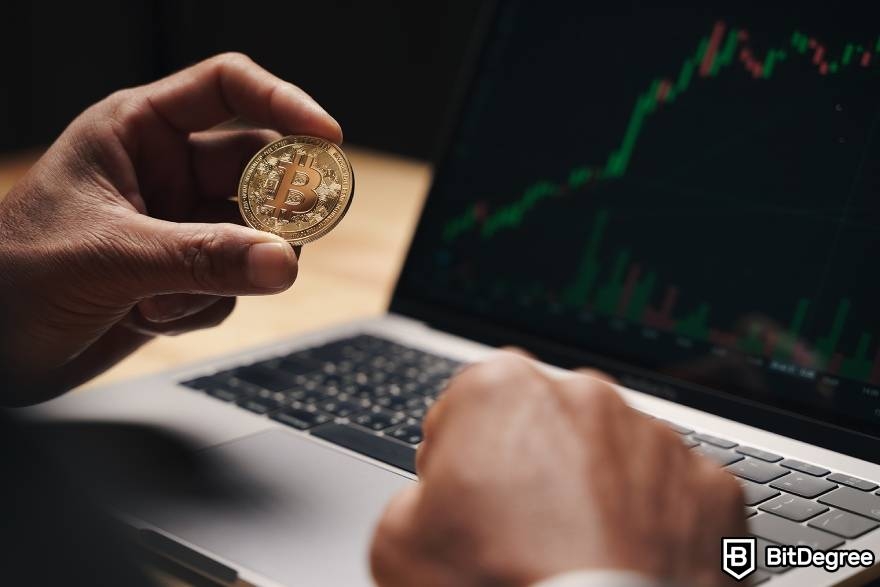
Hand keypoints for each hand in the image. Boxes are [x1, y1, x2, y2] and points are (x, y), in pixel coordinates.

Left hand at [0, 53, 341, 404]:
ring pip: (255, 234)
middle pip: (259, 168)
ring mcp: (179, 225)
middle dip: (276, 208)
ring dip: (231, 272)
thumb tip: (284, 262)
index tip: (328, 138)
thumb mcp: (111, 257)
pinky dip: (210, 306)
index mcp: (137, 131)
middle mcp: (166, 172)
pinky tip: (153, 317)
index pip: (227, 88)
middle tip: (289, 239)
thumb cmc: (11, 279)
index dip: (285, 102)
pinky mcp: (184, 274)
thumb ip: (203, 258)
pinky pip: (236, 282)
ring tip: (172, 297)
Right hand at [371, 354, 744, 586]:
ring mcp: (656, 438)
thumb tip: (434, 503)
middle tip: (522, 534)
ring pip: (615, 454)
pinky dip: (658, 524)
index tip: (465, 499)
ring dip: (598, 490)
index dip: (460, 457)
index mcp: (500, 388)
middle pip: (547, 424)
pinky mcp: (711, 487)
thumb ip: (415, 495)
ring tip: (579, 555)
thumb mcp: (397, 541)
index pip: (469, 407)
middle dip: (534, 465)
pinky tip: (630, 563)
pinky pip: (676, 496)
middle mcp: (584, 394)